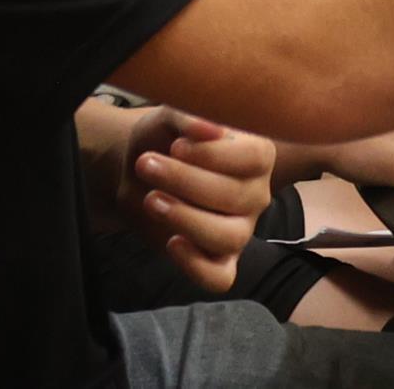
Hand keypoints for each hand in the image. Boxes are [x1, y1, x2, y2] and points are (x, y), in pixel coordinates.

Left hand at [116, 108, 277, 292]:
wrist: (137, 169)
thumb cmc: (163, 138)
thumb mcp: (169, 115)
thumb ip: (190, 116)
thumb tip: (212, 129)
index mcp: (256, 153)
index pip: (256, 157)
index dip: (214, 154)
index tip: (176, 146)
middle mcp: (256, 194)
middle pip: (238, 197)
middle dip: (185, 181)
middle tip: (146, 164)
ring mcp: (241, 230)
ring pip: (230, 237)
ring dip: (187, 219)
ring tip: (152, 199)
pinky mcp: (219, 259)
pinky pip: (220, 278)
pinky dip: (195, 265)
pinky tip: (171, 241)